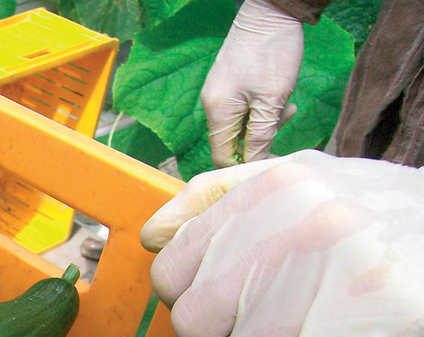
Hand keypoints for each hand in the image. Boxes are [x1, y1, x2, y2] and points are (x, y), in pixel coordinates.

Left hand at [140, 151, 423, 336]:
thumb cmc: (387, 225)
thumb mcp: (310, 181)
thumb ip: (222, 199)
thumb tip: (154, 233)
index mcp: (276, 189)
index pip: (171, 271)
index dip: (200, 296)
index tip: (239, 296)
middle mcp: (302, 227)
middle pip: (198, 324)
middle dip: (233, 334)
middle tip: (287, 319)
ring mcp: (335, 284)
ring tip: (326, 332)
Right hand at [201, 0, 304, 166]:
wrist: (270, 11)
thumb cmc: (273, 53)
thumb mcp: (272, 99)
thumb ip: (261, 134)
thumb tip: (255, 161)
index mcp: (217, 112)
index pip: (223, 156)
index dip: (246, 161)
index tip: (272, 154)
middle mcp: (211, 104)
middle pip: (231, 140)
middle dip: (259, 137)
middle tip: (285, 118)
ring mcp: (217, 92)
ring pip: (238, 123)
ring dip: (263, 120)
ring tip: (286, 104)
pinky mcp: (226, 82)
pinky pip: (240, 107)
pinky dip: (259, 106)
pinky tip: (275, 94)